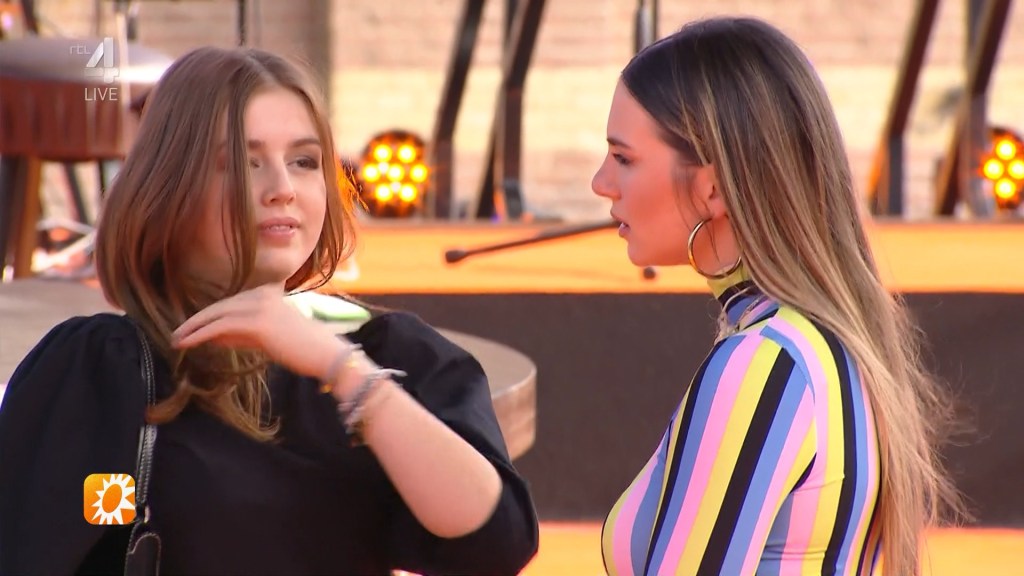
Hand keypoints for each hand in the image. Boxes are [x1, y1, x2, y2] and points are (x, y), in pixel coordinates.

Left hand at [171, 284, 346, 379]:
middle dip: (196, 321)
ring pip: (216, 315)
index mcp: (267, 292)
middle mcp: (262, 294)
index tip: (190, 328)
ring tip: (176, 340)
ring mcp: (259, 306)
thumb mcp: (266, 338)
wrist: (324, 354)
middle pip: (220, 306)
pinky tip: (186, 343)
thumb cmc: (301, 349)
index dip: (208, 316)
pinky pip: (220, 327)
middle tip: (177, 334)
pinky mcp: (257, 322)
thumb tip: (213, 338)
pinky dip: (199, 335)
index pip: (230, 303)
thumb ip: (241, 334)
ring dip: (192, 328)